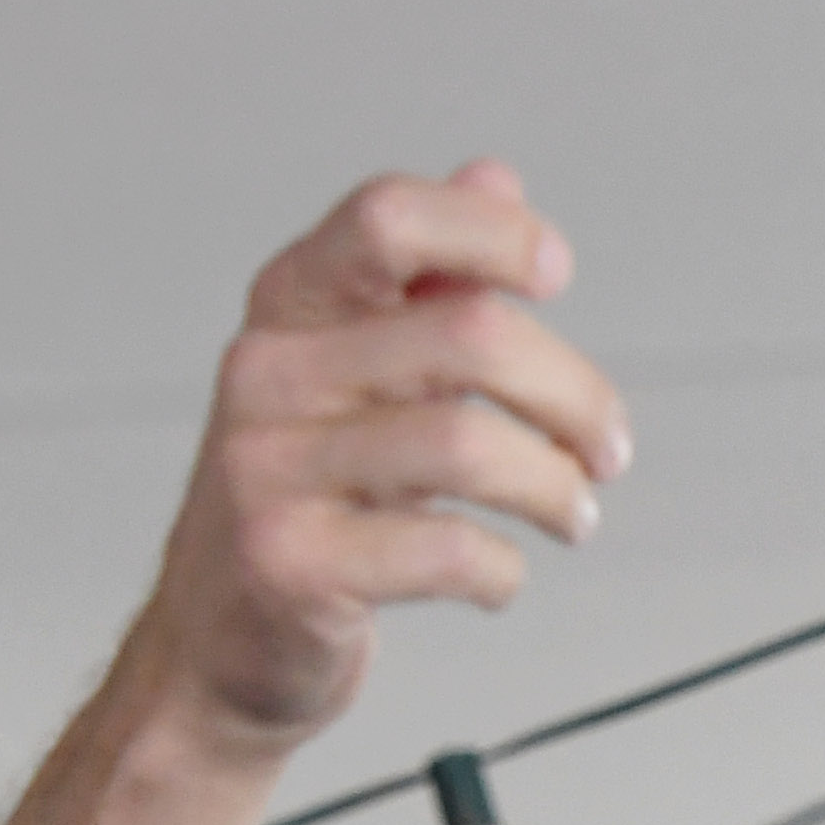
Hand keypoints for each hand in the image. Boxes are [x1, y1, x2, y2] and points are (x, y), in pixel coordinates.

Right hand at [139, 160, 632, 752]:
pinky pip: (446, 549)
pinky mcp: (290, 563)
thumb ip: (425, 280)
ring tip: (573, 512)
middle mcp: (270, 373)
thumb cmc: (307, 499)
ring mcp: (270, 468)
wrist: (217, 646)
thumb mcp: (356, 372)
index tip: (555, 274)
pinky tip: (498, 574)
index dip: (491, 233)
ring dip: (555, 486)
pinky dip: (502, 569)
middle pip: (468, 335)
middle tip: (607, 449)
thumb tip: (496, 179)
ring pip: (469, 444)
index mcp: (290, 305)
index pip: (389, 218)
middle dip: (574, 395)